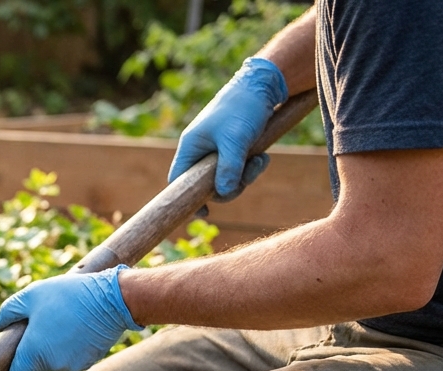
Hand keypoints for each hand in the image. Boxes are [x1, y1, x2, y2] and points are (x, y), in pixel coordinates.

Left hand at [0, 265, 142, 370]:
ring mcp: (73, 366)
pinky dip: (71, 345)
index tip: (12, 358)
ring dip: (53, 346)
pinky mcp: (90, 361)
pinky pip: (72, 357)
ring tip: (62, 318)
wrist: (113, 299)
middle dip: (33, 350)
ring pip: (54, 361)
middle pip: (34, 367)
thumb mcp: (31, 295)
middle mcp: (53, 365)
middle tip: (40, 323)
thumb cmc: (68, 295)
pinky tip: (77, 324)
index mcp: (33, 353)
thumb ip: (8, 312)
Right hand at [169, 57, 287, 199]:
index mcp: (191, 147)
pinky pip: (239, 169)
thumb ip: (229, 168)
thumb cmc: (242, 108)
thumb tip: (224, 194)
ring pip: (227, 178)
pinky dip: (252, 167)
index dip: (186, 199)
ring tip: (260, 160)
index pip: (179, 181)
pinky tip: (263, 157)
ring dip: (246, 175)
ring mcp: (217, 151)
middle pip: (208, 184)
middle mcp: (201, 151)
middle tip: (248, 174)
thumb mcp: (236, 140)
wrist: (262, 85)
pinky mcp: (233, 149)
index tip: (205, 213)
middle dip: (231, 184)